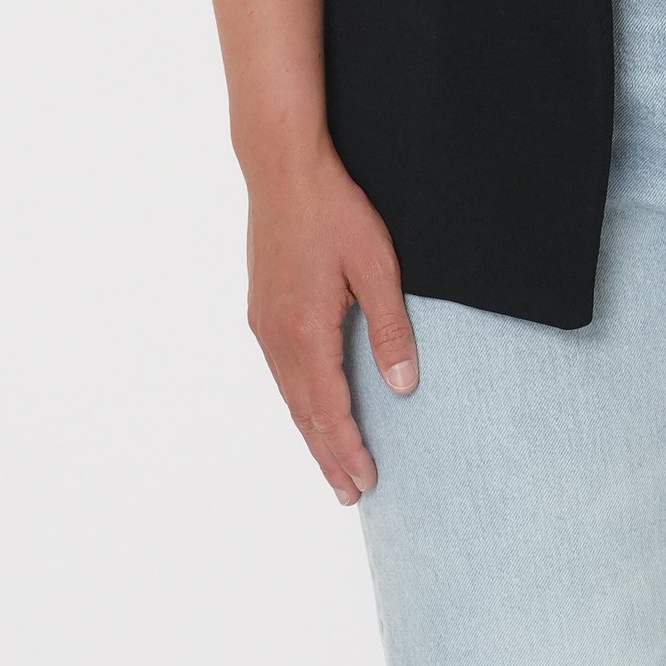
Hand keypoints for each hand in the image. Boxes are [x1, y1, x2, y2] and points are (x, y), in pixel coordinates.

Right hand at [243, 141, 419, 505]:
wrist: (281, 170)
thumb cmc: (334, 211)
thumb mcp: (376, 266)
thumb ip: (390, 329)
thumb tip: (404, 387)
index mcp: (307, 331)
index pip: (330, 409)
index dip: (349, 449)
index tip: (367, 481)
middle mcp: (278, 336)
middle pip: (305, 414)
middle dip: (329, 456)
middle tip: (350, 495)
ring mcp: (264, 324)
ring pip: (289, 397)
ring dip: (311, 434)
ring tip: (332, 466)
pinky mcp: (261, 311)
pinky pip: (280, 373)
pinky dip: (298, 403)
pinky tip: (309, 410)